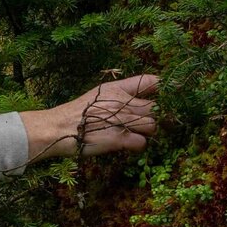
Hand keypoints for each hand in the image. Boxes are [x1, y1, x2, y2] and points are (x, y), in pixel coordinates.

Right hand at [20, 74, 158, 161]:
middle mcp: (122, 102)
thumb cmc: (75, 113)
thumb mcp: (97, 95)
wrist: (57, 129)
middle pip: (156, 108)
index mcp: (117, 88)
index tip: (169, 95)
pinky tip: (127, 145)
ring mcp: (121, 120)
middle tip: (144, 123)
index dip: (164, 88)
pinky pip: (142, 143)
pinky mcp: (119, 139)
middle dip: (154, 116)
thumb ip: (119, 94)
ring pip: (152, 126)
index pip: (151, 81)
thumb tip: (138, 99)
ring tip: (133, 134)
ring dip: (146, 132)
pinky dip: (137, 146)